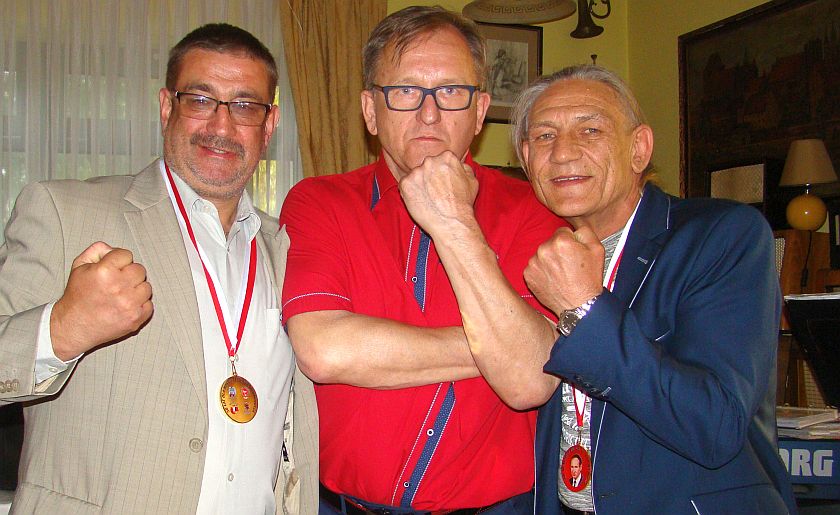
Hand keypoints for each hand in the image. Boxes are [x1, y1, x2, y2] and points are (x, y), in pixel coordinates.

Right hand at [50, 242, 152, 360]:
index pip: (126, 254)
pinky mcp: (136, 318)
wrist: (74, 326)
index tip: (111, 269)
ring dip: (136, 290)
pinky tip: (125, 306)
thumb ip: (97, 250)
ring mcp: (129, 304)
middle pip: (140, 270)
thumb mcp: (79, 266)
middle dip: (129, 274)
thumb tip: (113, 249)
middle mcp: (119, 286)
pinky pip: (149, 304)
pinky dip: (139, 305)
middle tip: (117, 282)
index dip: (118, 260)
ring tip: (120, 295)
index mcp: (104, 271)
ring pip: (146, 287)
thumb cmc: (77, 296)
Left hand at [399, 151, 478, 236]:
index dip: (442, 173)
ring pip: (415, 175)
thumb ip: (464, 168)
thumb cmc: (463, 204)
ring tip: (428, 198)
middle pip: (427, 166)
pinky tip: (420, 201)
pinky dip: (410, 192)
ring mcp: (416, 172)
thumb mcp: (472, 181)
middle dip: (430, 177)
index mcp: (447, 157)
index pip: (441, 160)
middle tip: (435, 192)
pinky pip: (405, 184)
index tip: (443, 182)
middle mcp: (430, 161)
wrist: (451, 222)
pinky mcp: (406, 183)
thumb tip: (459, 165)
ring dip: (419, 184)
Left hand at [524, 226, 604, 314]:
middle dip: (558, 250)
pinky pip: (535, 267)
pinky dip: (542, 271)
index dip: (570, 242)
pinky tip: (553, 279)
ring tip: (561, 274)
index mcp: (560, 241)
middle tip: (569, 265)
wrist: (579, 305)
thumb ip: (584, 231)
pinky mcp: (528, 275)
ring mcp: (533, 263)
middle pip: (550, 242)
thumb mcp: (597, 249)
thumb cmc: (589, 279)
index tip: (574, 254)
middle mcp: (543, 249)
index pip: (562, 232)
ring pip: (542, 254)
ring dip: (549, 260)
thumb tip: (573, 228)